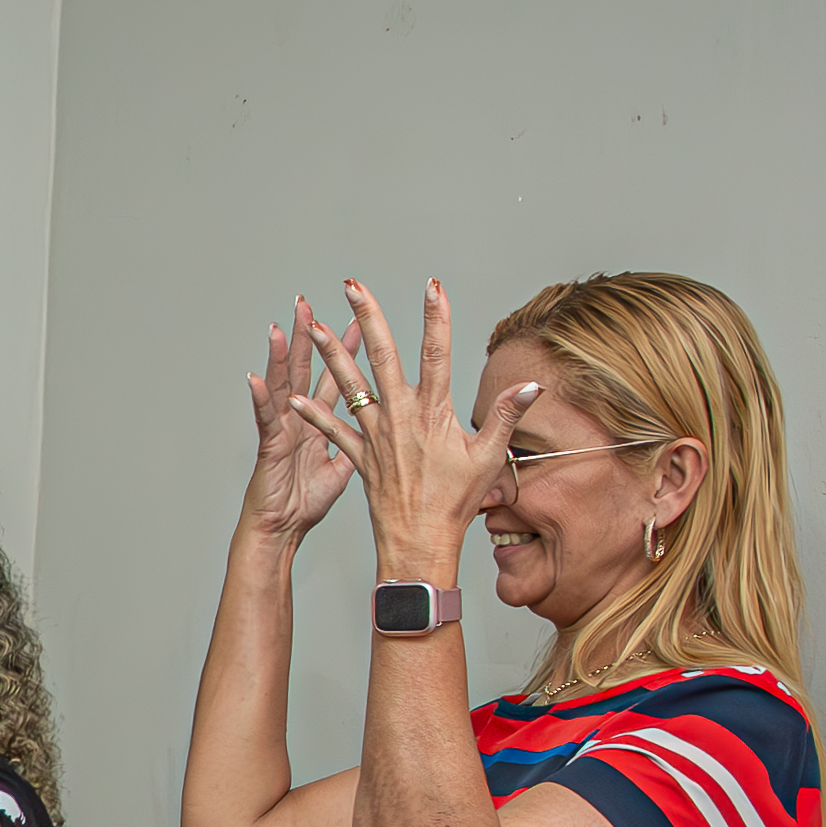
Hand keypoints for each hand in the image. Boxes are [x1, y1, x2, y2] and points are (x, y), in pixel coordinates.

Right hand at [242, 304, 360, 540]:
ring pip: (282, 386)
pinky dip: (261, 400)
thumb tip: (388, 434)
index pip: (338, 378)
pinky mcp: (269, 448)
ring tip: (279, 328)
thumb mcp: (344, 471)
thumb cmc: (304, 504)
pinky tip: (256, 379)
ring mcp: (283, 430)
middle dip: (308, 335)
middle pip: (306, 369)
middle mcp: (300, 419)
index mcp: (321, 422)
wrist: (279, 530)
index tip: (357, 320)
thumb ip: (360, 447)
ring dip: (280, 357)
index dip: (346, 349)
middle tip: (309, 304)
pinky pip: (265, 420)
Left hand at [332, 279, 525, 578]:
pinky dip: (313, 414)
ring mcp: (376, 435)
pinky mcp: (359, 455)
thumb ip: (506, 415)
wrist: (421, 541)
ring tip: (314, 325)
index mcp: (433, 412)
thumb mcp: (489, 457)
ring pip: (349, 386)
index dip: (436, 317)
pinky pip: (332, 430)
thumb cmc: (456, 502)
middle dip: (367, 317)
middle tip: (352, 286)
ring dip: (331, 354)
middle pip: (382, 356)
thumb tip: (531, 386)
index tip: (432, 285)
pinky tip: (293, 397)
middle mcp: (400, 417)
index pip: (437, 353)